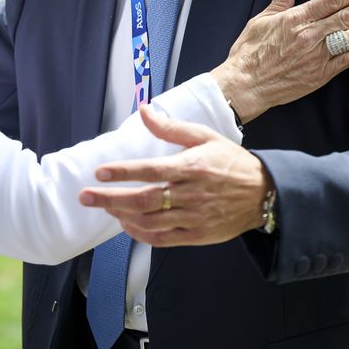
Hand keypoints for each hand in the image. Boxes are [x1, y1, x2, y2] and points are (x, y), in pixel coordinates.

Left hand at [79, 105, 268, 246]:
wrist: (263, 193)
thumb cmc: (231, 162)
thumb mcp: (204, 136)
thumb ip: (171, 128)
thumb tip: (145, 110)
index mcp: (192, 167)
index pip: (151, 171)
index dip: (123, 172)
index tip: (99, 173)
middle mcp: (191, 194)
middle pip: (144, 199)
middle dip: (110, 199)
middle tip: (86, 196)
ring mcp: (194, 218)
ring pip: (150, 221)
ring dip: (123, 216)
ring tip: (105, 208)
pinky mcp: (197, 236)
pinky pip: (163, 239)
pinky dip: (141, 234)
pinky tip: (127, 225)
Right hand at [212, 0, 348, 122]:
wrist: (245, 85)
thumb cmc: (248, 54)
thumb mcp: (260, 21)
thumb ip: (279, 2)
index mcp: (295, 20)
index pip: (330, 1)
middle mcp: (309, 36)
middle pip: (346, 17)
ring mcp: (316, 56)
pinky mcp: (320, 74)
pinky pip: (345, 60)